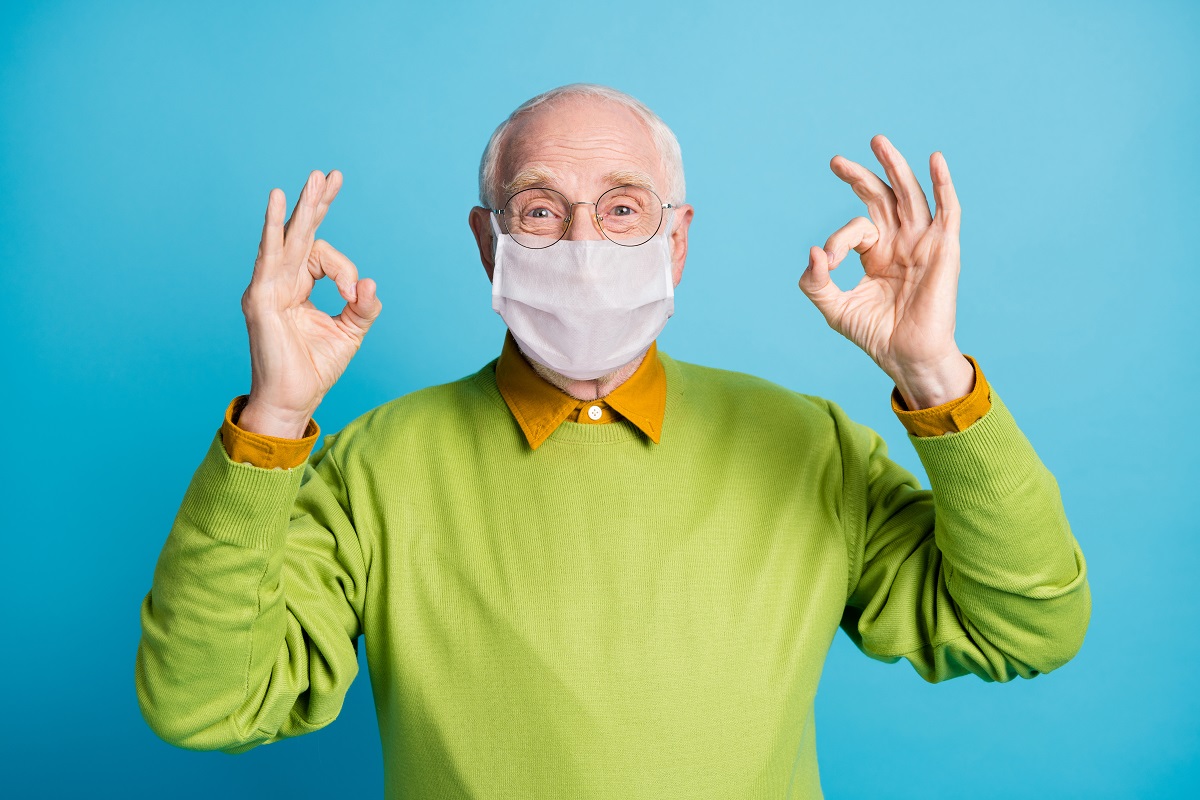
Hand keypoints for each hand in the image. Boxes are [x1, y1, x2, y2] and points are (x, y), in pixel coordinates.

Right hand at [238, 170, 381, 437]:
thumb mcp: (350, 333)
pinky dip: (273, 229)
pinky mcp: (261, 299)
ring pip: (286, 238)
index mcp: (298, 286)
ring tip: (313, 180)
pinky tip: (278, 203)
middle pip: (300, 233)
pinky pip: (268, 258)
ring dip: (301, 208)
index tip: (354, 294)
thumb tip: (371, 284)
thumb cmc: (315, 368)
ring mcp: (267, 287)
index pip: (323, 255)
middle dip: (317, 203)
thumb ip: (363, 307)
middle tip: (330, 175)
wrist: (294, 401)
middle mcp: (280, 281)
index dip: (344, 270)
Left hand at [798, 135, 972, 409]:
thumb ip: (815, 281)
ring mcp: (924, 243)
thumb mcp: (834, 307)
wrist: (905, 357)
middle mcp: (901, 242)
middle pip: (884, 196)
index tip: (825, 263)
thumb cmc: (875, 334)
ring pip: (911, 195)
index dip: (837, 240)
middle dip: (862, 176)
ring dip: (896, 167)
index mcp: (877, 252)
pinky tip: (934, 159)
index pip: (857, 226)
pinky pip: (948, 211)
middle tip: (835, 161)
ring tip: (878, 142)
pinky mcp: (944, 250)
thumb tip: (811, 251)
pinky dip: (943, 184)